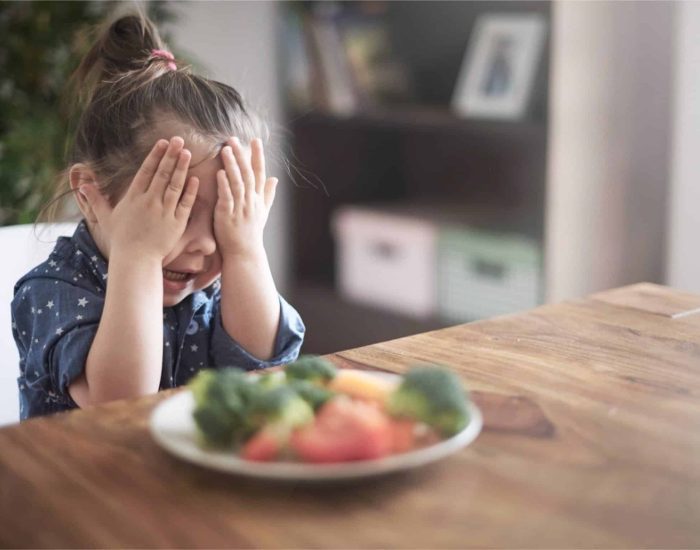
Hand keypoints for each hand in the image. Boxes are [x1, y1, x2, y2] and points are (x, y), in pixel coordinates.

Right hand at [81, 137, 198, 259]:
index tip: (162, 142)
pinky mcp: (176, 223)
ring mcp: (164, 212)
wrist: (136, 260)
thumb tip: (83, 185)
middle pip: (162, 174)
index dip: (155, 156)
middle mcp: (149, 201)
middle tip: (179, 140)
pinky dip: (190, 191)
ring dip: (181, 168)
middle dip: (170, 155)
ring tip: (188, 153)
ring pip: (175, 185)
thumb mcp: (106, 218)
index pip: (146, 171)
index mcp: (134, 197)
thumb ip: (96, 200)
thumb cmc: (121, 240)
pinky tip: (195, 179)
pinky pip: (185, 204)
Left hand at [214, 137, 277, 258]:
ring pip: (237, 182)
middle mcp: (251, 201)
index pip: (260, 173)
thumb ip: (268, 194)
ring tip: (225, 149)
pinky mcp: (228, 216)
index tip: (255, 140)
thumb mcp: (263, 212)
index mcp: (258, 198)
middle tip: (233, 139)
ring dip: (232, 165)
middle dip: (242, 155)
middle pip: (248, 174)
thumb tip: (275, 178)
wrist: (244, 253)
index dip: (257, 156)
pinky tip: (219, 173)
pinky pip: (227, 198)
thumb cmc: (251, 233)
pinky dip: (224, 185)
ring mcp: (240, 208)